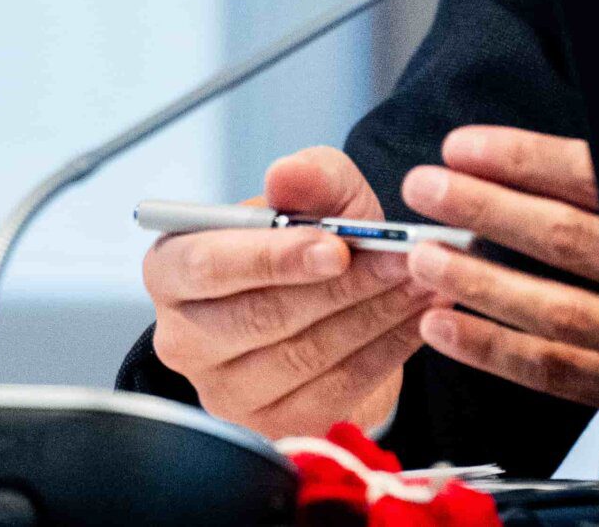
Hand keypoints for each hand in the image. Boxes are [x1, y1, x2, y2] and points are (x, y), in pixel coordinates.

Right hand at [143, 146, 437, 437]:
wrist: (333, 305)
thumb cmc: (312, 243)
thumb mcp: (320, 196)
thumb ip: (309, 177)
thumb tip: (287, 173)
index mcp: (173, 269)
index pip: (206, 266)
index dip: (272, 257)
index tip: (336, 246)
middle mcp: (185, 337)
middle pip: (261, 315)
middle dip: (343, 284)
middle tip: (404, 258)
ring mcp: (226, 391)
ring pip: (304, 354)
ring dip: (374, 314)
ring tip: (424, 279)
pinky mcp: (274, 425)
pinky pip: (335, 389)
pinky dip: (386, 349)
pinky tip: (419, 317)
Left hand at [400, 127, 598, 407]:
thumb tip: (558, 143)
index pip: (591, 177)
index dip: (522, 160)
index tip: (462, 147)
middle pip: (564, 237)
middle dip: (484, 209)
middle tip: (425, 188)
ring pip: (552, 307)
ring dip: (478, 281)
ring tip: (422, 257)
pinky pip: (553, 370)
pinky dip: (493, 349)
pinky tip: (445, 328)